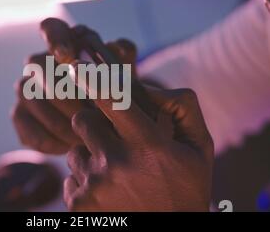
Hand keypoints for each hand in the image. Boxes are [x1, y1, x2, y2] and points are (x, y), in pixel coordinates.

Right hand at [11, 18, 136, 153]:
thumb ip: (123, 61)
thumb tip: (119, 48)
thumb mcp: (125, 78)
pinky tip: (69, 147)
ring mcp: (26, 89)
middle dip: (65, 91)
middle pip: (38, 64)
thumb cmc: (115, 95)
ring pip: (32, 98)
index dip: (55, 39)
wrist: (102, 128)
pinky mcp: (19, 115)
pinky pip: (27, 126)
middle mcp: (41, 62)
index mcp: (67, 44)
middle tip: (89, 112)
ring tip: (86, 135)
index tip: (66, 56)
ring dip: (60, 120)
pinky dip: (50, 140)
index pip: (51, 27)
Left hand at [65, 77, 213, 210]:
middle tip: (110, 139)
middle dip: (93, 124)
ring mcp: (95, 185)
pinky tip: (107, 194)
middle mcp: (118, 163)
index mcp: (149, 144)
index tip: (77, 65)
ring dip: (90, 158)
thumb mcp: (199, 149)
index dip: (93, 78)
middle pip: (82, 120)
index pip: (113, 99)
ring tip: (115, 176)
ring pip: (75, 152)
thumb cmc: (185, 189)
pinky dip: (84, 183)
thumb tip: (146, 87)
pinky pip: (70, 179)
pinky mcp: (79, 204)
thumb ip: (183, 108)